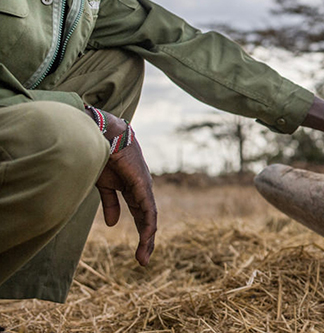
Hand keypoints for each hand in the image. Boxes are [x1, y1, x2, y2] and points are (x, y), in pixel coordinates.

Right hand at [93, 111, 156, 266]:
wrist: (102, 134)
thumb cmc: (102, 155)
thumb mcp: (104, 185)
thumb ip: (109, 204)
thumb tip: (111, 224)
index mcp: (133, 189)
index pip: (140, 215)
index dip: (140, 232)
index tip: (138, 253)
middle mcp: (142, 189)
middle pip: (147, 219)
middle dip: (146, 240)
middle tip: (143, 261)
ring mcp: (143, 185)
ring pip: (150, 216)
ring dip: (147, 237)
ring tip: (143, 256)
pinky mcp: (140, 182)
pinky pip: (147, 206)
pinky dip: (147, 222)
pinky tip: (148, 235)